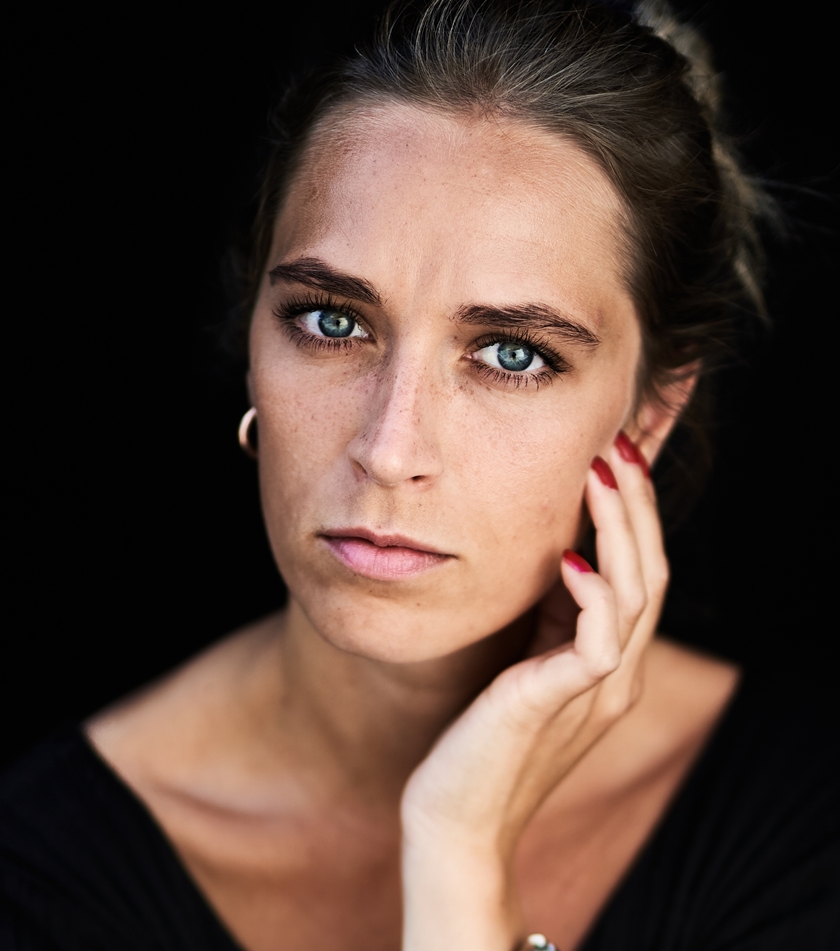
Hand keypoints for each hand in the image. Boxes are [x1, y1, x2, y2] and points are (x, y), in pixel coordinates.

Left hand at [400, 432, 667, 950]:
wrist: (456, 818)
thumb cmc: (480, 733)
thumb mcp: (525, 658)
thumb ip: (549, 614)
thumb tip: (554, 549)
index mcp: (609, 659)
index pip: (641, 570)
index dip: (634, 512)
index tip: (613, 454)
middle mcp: (617, 672)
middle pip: (651, 570)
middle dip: (636, 502)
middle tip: (616, 444)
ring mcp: (596, 691)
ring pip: (635, 592)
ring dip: (621, 526)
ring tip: (599, 471)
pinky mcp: (559, 702)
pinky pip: (599, 640)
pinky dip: (593, 593)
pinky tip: (569, 556)